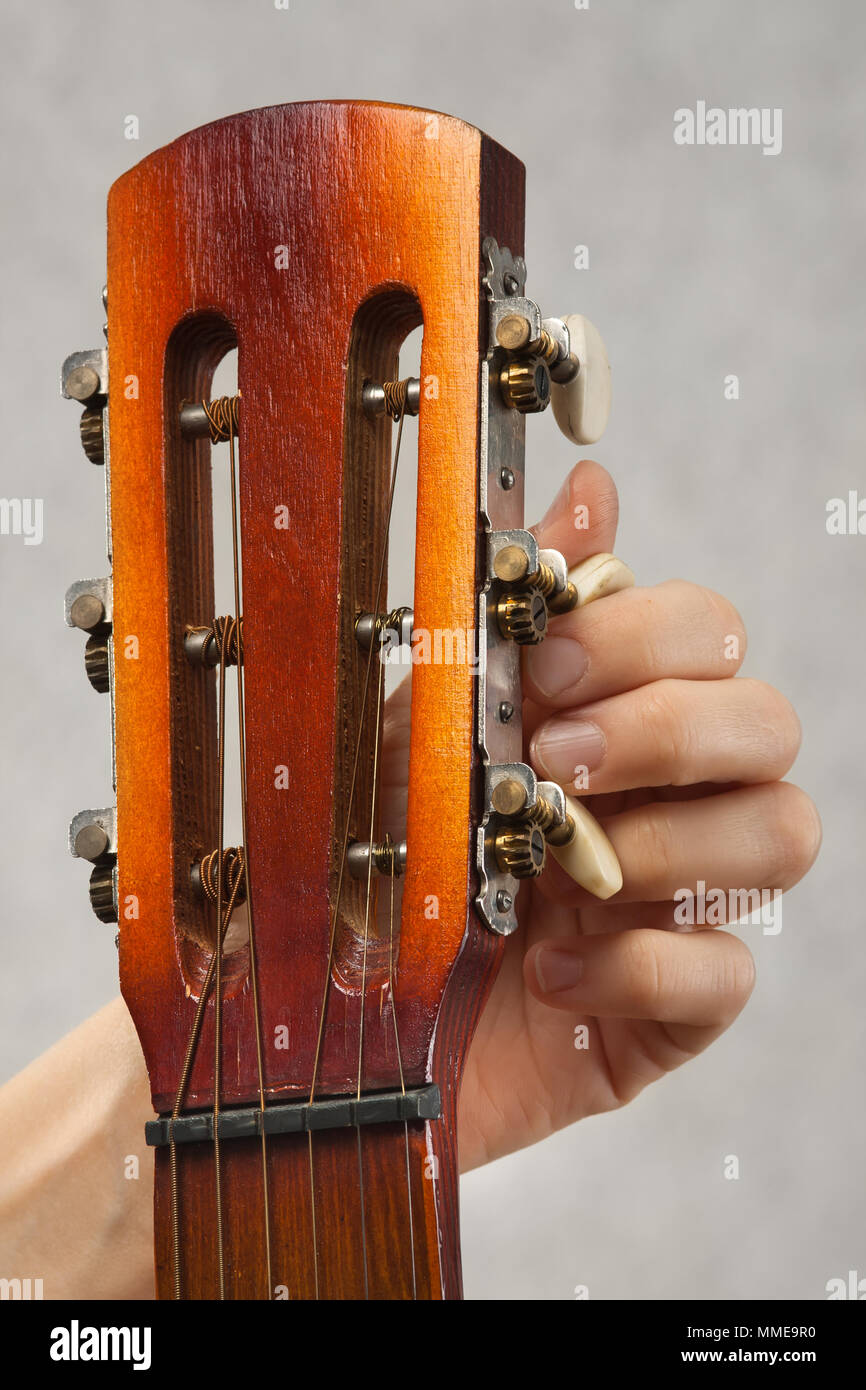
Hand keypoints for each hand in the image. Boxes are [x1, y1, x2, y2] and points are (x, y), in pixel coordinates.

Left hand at [451, 459, 820, 1168]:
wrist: (330, 1025)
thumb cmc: (382, 860)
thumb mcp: (420, 726)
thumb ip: (507, 614)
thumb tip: (593, 482)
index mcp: (611, 716)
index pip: (707, 632)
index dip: (648, 637)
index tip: (551, 669)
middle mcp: (666, 797)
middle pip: (769, 721)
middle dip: (670, 728)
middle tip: (558, 762)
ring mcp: (680, 900)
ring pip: (784, 832)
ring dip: (672, 841)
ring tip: (565, 870)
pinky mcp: (674, 1007)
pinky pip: (726, 973)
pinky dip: (639, 963)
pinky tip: (552, 970)